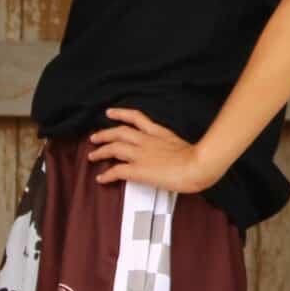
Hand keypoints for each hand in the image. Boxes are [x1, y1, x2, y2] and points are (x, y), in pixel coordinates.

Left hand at [87, 108, 214, 194]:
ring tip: (92, 156)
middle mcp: (146, 140)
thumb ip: (171, 145)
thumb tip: (169, 153)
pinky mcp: (138, 170)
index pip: (136, 118)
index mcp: (158, 132)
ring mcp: (141, 154)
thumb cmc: (197, 158)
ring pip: (114, 148)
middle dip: (105, 134)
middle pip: (119, 132)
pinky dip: (107, 174)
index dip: (121, 114)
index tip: (110, 112)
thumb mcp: (182, 145)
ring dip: (101, 151)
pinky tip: (101, 178)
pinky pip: (117, 170)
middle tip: (94, 137)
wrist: (197, 165)